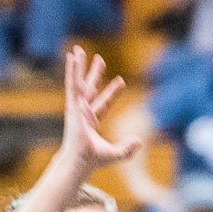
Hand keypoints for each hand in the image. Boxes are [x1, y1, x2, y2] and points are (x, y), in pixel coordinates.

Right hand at [60, 46, 141, 173]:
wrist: (79, 162)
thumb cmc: (92, 161)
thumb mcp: (115, 154)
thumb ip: (128, 149)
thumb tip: (140, 142)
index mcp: (90, 123)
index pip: (104, 104)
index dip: (112, 93)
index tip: (121, 81)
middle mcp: (82, 114)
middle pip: (89, 89)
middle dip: (94, 75)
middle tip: (100, 60)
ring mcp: (76, 108)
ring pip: (78, 83)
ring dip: (79, 67)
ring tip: (78, 50)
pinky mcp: (72, 105)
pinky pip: (72, 84)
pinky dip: (72, 71)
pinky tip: (72, 58)